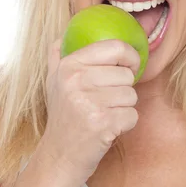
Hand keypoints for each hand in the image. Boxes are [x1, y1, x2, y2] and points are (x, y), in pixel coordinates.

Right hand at [39, 38, 139, 183]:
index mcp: (69, 65)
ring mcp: (89, 102)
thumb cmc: (62, 115)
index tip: (130, 65)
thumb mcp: (53, 81)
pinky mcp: (102, 124)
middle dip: (123, 88)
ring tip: (104, 113)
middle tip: (107, 99)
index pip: (115, 47)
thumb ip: (57, 55)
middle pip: (126, 74)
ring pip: (131, 95)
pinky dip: (125, 124)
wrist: (59, 154)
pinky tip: (108, 127)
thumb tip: (63, 32)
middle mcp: (76, 81)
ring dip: (124, 107)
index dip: (130, 55)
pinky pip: (132, 115)